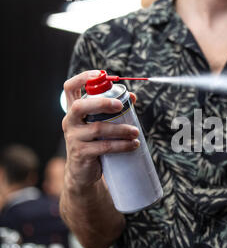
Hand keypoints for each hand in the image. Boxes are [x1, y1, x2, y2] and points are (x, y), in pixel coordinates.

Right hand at [62, 70, 138, 191]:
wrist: (82, 172)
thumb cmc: (94, 143)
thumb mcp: (99, 124)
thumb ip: (113, 110)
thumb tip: (132, 97)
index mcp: (73, 111)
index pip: (70, 87)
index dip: (84, 78)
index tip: (102, 75)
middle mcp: (69, 121)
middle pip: (80, 106)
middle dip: (102, 103)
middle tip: (121, 105)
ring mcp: (73, 138)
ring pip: (98, 129)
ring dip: (121, 129)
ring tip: (136, 132)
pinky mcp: (81, 153)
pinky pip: (104, 146)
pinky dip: (122, 145)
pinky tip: (133, 144)